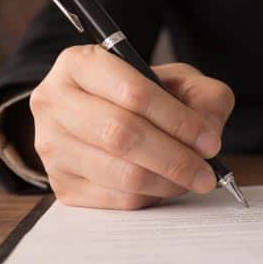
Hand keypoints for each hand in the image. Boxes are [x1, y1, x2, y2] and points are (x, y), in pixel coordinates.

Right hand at [30, 45, 234, 209]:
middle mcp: (54, 102)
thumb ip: (204, 98)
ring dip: (167, 182)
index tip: (210, 142)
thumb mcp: (178, 80)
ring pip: (121, 173)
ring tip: (192, 179)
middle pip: (122, 135)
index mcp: (81, 63)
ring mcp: (52, 147)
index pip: (133, 93)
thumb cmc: (143, 96)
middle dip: (175, 159)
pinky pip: (116, 200)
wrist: (104, 116)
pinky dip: (150, 197)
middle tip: (207, 173)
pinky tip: (164, 185)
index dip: (178, 121)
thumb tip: (207, 134)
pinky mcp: (62, 185)